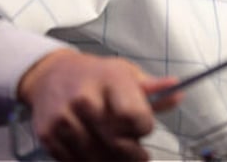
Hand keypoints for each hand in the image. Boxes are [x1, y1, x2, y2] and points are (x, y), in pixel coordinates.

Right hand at [17, 48, 181, 160]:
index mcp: (109, 79)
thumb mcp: (125, 73)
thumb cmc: (95, 75)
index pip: (135, 117)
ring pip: (96, 157)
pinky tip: (96, 152)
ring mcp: (63, 117)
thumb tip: (178, 91)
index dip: (144, 128)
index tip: (143, 128)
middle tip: (140, 155)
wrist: (51, 74)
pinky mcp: (48, 134)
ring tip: (118, 153)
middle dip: (133, 153)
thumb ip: (152, 88)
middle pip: (117, 142)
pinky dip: (89, 161)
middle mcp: (85, 97)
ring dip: (112, 160)